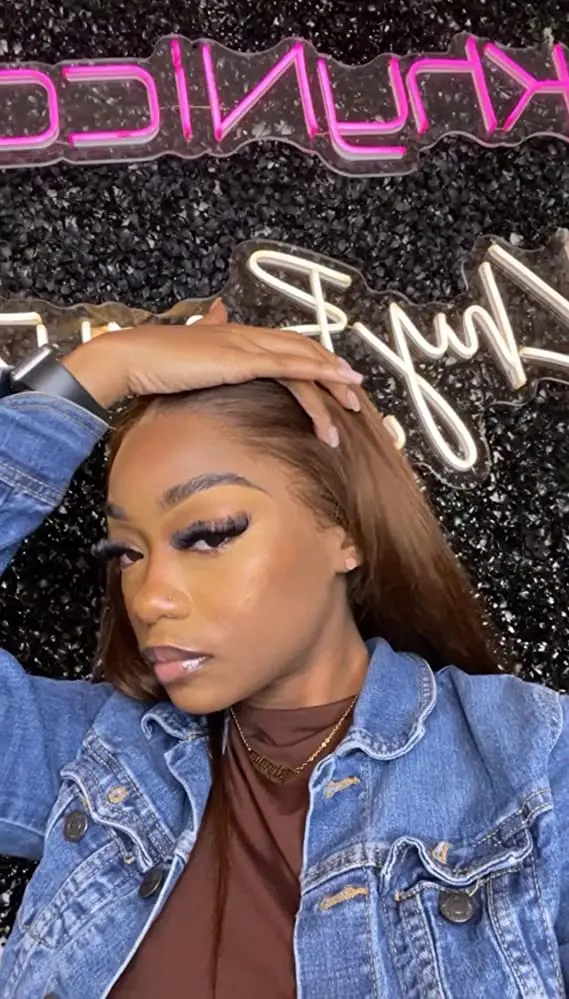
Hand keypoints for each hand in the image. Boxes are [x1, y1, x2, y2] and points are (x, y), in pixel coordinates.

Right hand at [63, 300, 363, 444]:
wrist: (132, 358)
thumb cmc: (155, 361)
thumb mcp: (190, 346)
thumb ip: (209, 329)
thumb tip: (216, 309)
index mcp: (237, 333)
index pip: (286, 344)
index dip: (313, 360)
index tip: (334, 379)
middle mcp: (247, 334)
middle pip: (302, 350)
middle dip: (332, 372)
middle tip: (355, 394)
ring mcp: (246, 345)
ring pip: (302, 360)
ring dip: (331, 381)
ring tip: (352, 404)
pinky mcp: (241, 359)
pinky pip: (289, 368)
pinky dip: (317, 377)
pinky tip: (335, 390)